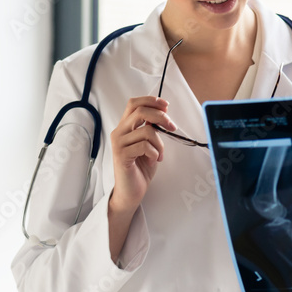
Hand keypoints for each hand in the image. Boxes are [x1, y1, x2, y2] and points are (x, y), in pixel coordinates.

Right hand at [108, 96, 177, 212]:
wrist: (131, 191)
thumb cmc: (141, 167)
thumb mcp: (149, 143)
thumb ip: (151, 128)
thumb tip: (162, 114)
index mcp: (125, 126)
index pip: (134, 103)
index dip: (151, 101)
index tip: (166, 106)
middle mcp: (119, 131)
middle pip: (141, 111)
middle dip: (161, 117)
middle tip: (172, 127)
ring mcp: (118, 143)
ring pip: (147, 131)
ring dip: (159, 144)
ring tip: (158, 155)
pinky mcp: (121, 155)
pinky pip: (144, 146)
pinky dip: (154, 153)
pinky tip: (153, 161)